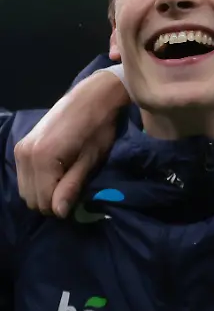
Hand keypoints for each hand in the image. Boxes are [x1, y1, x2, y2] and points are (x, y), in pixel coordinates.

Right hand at [15, 71, 128, 217]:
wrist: (92, 98)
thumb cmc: (98, 129)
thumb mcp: (90, 160)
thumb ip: (71, 186)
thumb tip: (59, 213)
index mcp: (41, 159)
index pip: (44, 201)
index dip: (62, 207)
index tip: (78, 199)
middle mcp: (24, 155)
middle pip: (31, 198)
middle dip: (51, 201)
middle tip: (73, 191)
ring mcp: (19, 150)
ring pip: (25, 189)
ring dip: (44, 192)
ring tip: (65, 180)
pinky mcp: (20, 146)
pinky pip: (24, 176)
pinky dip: (38, 181)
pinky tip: (56, 172)